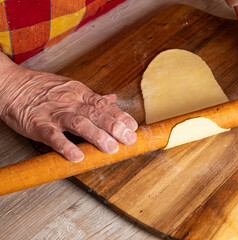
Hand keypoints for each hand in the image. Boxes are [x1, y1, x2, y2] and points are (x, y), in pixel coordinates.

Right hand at [0, 60, 137, 161]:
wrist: (10, 84)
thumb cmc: (42, 88)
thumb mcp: (71, 87)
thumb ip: (93, 97)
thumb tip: (113, 99)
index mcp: (80, 94)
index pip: (105, 105)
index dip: (120, 116)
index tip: (133, 127)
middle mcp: (70, 102)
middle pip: (96, 114)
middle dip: (115, 128)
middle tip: (129, 140)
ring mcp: (54, 113)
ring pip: (79, 123)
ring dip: (97, 136)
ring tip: (111, 148)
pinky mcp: (38, 124)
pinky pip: (53, 136)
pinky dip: (65, 146)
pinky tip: (76, 156)